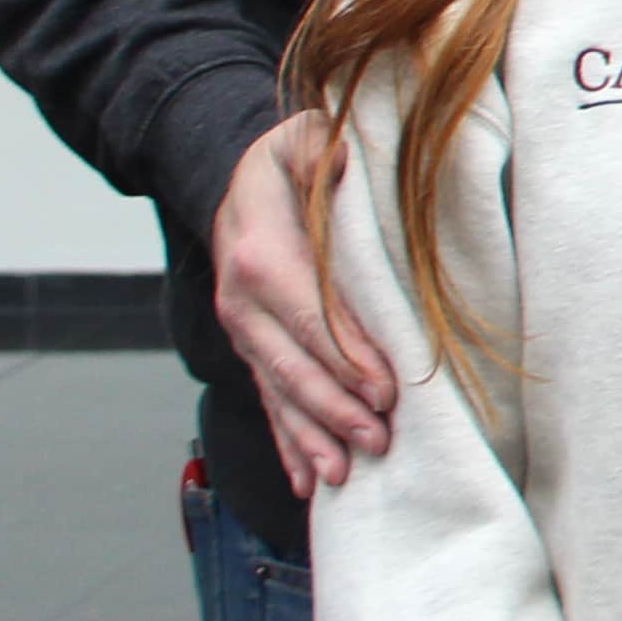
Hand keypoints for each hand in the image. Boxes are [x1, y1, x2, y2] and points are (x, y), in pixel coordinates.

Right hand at [218, 112, 392, 492]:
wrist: (235, 178)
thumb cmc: (291, 159)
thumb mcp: (308, 139)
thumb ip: (324, 153)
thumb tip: (345, 162)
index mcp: (261, 255)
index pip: (309, 315)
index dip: (347, 355)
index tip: (386, 388)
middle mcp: (243, 301)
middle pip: (293, 365)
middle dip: (336, 408)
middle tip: (379, 441)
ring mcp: (244, 331)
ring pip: (278, 393)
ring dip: (311, 436)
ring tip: (341, 476)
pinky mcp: (253, 349)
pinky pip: (269, 400)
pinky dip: (288, 441)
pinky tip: (306, 481)